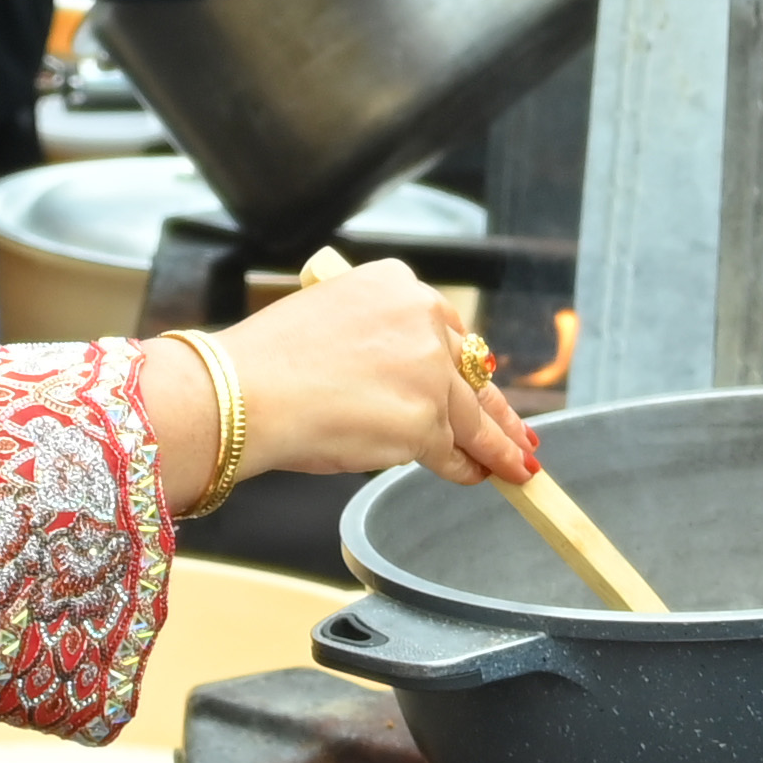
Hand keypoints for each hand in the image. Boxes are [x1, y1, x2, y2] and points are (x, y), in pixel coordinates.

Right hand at [142, 261, 534, 498]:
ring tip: (515, 465)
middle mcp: (422, 319)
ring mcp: (428, 372)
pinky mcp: (425, 423)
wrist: (243, 394)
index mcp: (397, 285)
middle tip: (518, 431)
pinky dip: (466, 468)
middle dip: (495, 407)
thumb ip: (374, 338)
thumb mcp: (330, 318)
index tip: (476, 379)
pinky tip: (476, 477)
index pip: (446, 328)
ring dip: (496, 445)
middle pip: (470, 371)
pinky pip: (454, 451)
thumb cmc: (267, 363)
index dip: (462, 363)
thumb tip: (398, 378)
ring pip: (472, 415)